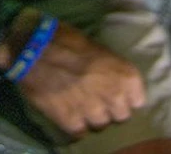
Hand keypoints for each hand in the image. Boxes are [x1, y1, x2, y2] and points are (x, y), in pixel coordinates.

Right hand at [15, 19, 145, 137]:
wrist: (32, 47)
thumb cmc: (65, 38)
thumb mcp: (96, 47)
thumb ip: (109, 69)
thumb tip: (109, 79)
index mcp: (125, 74)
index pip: (137, 100)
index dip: (125, 97)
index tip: (115, 93)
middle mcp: (114, 95)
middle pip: (121, 116)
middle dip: (111, 109)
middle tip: (98, 100)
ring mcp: (93, 110)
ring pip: (102, 125)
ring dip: (93, 117)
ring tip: (82, 107)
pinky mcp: (70, 121)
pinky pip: (81, 132)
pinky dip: (76, 125)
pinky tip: (70, 114)